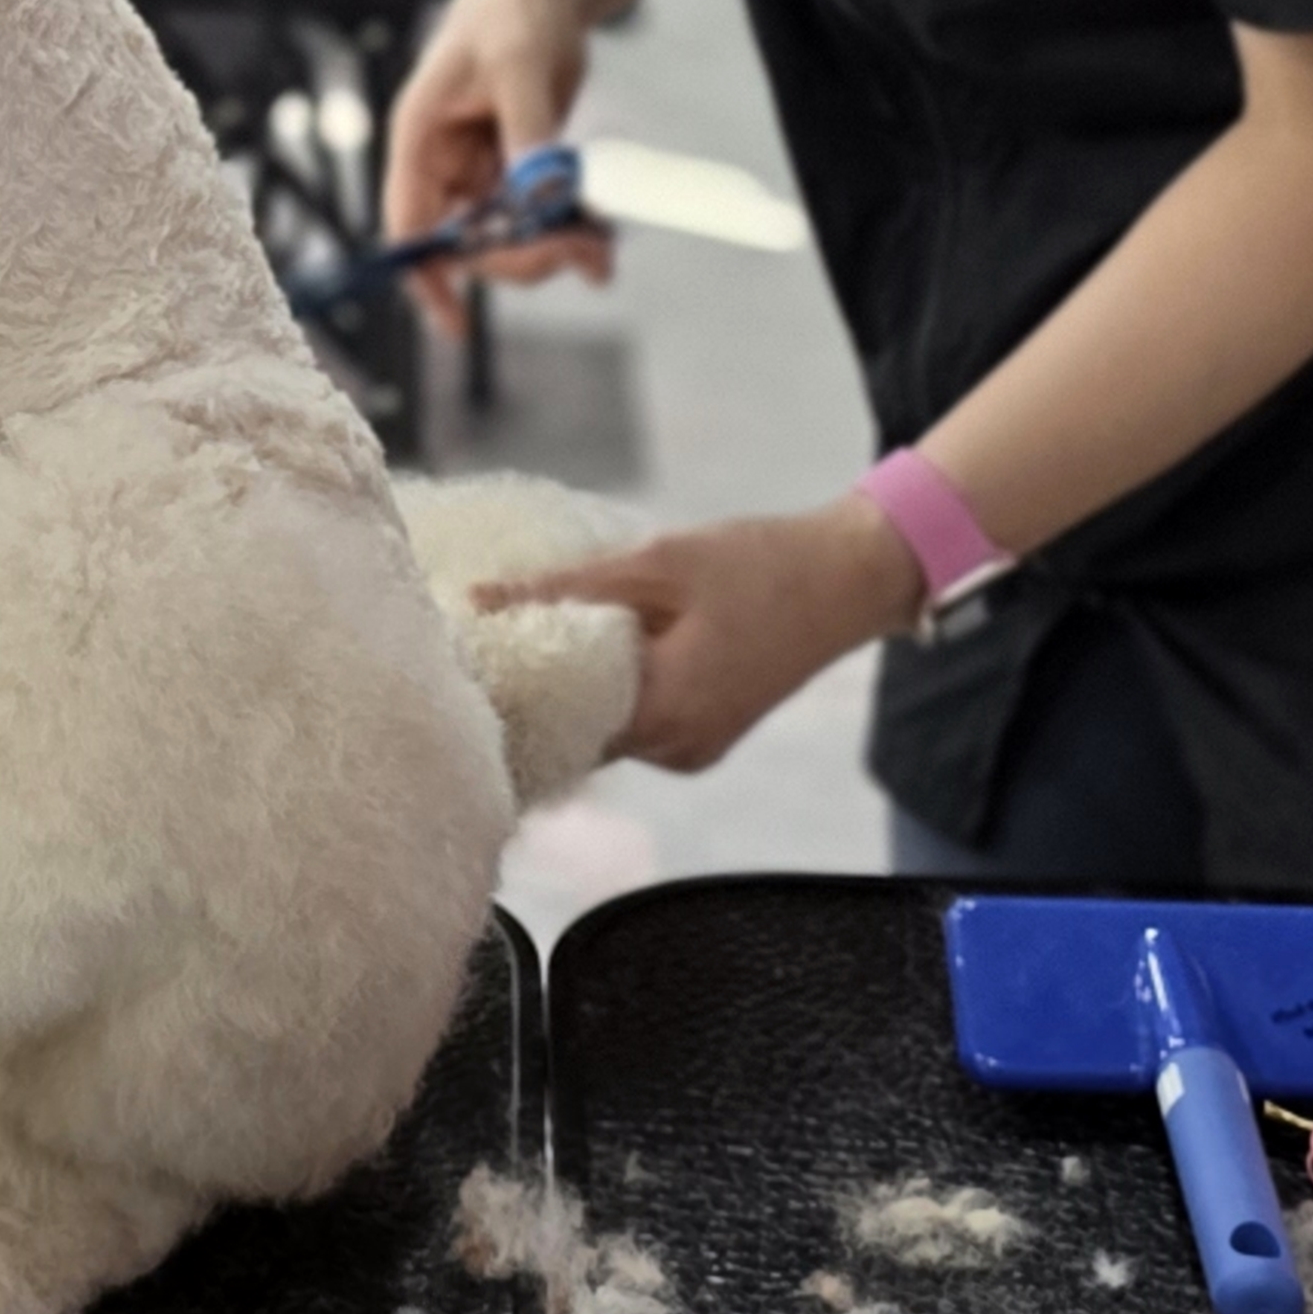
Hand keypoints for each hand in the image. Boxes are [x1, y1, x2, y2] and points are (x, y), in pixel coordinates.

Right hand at [384, 0, 613, 310]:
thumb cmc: (512, 13)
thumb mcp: (518, 64)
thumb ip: (527, 131)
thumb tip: (539, 193)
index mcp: (420, 138)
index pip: (411, 223)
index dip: (428, 275)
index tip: (456, 323)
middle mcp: (446, 162)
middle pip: (469, 241)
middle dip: (519, 256)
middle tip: (576, 251)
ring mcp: (485, 169)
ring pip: (510, 237)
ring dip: (553, 251)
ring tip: (600, 252)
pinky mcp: (522, 167)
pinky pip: (541, 218)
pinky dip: (571, 234)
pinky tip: (602, 245)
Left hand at [479, 499, 923, 770]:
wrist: (850, 578)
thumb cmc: (757, 563)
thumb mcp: (656, 563)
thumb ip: (568, 588)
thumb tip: (479, 600)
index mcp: (665, 714)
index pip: (556, 726)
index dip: (507, 692)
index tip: (462, 659)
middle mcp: (677, 750)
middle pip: (578, 733)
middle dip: (536, 690)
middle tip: (484, 642)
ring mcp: (695, 750)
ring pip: (608, 727)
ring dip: (578, 687)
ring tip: (531, 634)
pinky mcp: (707, 735)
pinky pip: (640, 721)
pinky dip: (615, 689)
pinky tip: (593, 643)